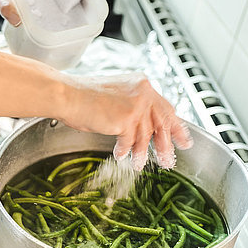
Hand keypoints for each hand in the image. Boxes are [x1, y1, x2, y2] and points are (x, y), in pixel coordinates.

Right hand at [60, 72, 193, 170]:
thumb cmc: (82, 97)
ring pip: (146, 135)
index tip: (181, 138)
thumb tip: (139, 128)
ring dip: (142, 152)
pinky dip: (124, 150)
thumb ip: (130, 108)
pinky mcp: (126, 118)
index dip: (174, 125)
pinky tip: (118, 154)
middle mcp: (143, 92)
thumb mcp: (113, 97)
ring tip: (139, 164)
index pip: (165, 107)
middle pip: (163, 122)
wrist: (67, 95)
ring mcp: (136, 105)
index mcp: (141, 84)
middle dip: (167, 144)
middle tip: (169, 159)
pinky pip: (129, 140)